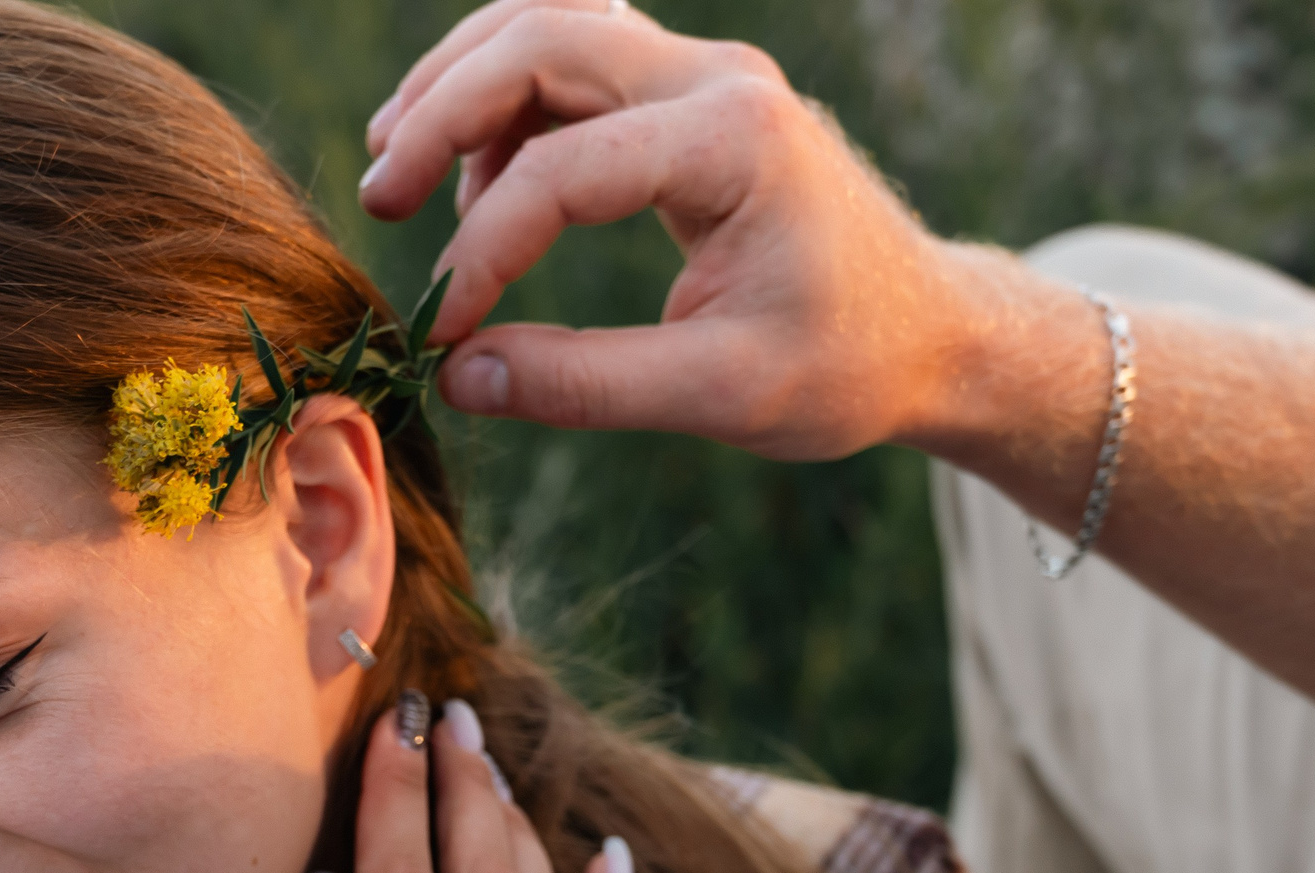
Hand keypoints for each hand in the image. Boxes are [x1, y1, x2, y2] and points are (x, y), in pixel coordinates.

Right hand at [359, 0, 1005, 459]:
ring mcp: (703, 74)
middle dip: (441, 111)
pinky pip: (574, 62)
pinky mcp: (689, 96)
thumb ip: (587, 385)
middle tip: (381, 197)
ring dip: (462, 88)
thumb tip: (463, 377)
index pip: (561, 168)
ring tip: (403, 172)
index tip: (445, 331)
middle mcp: (718, 78)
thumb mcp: (721, 394)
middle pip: (538, 38)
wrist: (933, 332)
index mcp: (734, 140)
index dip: (482, 251)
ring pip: (547, 28)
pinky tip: (482, 192)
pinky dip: (509, 107)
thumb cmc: (846, 366)